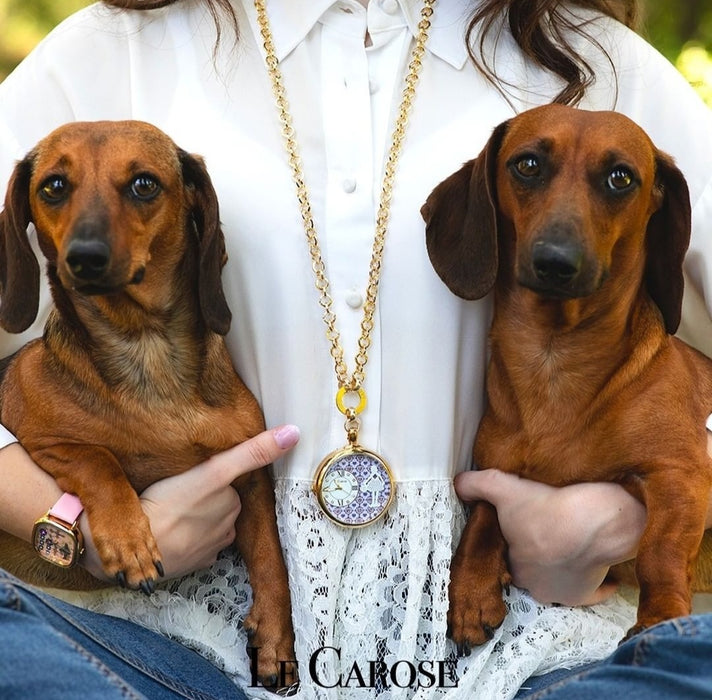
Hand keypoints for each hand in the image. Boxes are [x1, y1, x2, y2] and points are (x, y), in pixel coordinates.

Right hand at [80, 425, 299, 581]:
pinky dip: (195, 538)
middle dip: (208, 496)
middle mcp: (228, 518)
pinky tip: (175, 533)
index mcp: (228, 494)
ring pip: (216, 521)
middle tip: (178, 495)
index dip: (214, 477)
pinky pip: (206, 543)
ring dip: (201, 518)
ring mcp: (216, 542)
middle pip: (224, 499)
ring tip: (173, 514)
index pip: (229, 477)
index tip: (196, 485)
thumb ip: (253, 452)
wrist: (129, 552)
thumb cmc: (161, 505)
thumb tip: (296, 432)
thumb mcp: (208, 472)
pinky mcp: (205, 560)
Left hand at [454, 470, 646, 605]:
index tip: (521, 524)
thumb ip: (477, 484)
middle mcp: (536, 585)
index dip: (513, 539)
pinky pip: (593, 593)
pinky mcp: (590, 589)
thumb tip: (458, 483)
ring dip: (562, 566)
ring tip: (569, 544)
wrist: (596, 521)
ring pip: (559, 579)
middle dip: (536, 553)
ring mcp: (564, 591)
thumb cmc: (546, 507)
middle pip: (532, 568)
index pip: (507, 555)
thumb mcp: (503, 487)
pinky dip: (598, 586)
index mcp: (514, 565)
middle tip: (545, 530)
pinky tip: (603, 579)